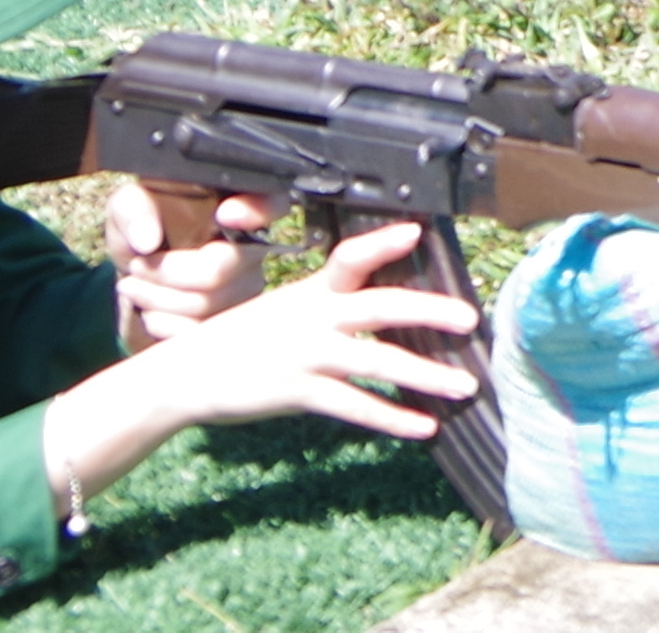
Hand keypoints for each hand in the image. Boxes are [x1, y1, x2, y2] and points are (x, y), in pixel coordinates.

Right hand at [38, 216, 479, 505]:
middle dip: (428, 312)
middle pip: (380, 307)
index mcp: (311, 291)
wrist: (187, 374)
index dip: (381, 244)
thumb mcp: (285, 308)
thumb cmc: (244, 338)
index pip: (350, 258)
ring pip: (377, 363)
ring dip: (426, 376)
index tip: (417, 232)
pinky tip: (423, 427)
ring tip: (466, 386)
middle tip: (471, 320)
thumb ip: (330, 304)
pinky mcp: (298, 392)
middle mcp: (314, 318)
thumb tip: (384, 303)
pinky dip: (392, 417)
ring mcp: (307, 356)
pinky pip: (354, 406)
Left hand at [105, 181, 268, 348]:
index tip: (224, 214)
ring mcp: (246, 288)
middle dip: (166, 272)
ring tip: (133, 285)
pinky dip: (162, 324)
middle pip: (220, 268)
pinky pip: (197, 332)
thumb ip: (134, 210)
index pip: (271, 203)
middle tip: (137, 266)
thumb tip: (146, 240)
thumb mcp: (128, 207)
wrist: (137, 278)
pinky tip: (150, 311)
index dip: (257, 209)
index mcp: (234, 205)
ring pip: (204, 305)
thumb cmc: (141, 231)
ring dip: (156, 298)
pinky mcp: (231, 323)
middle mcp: (252, 247)